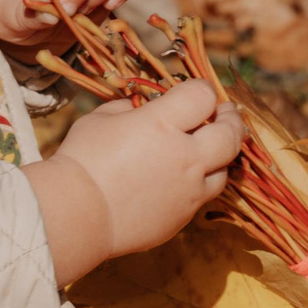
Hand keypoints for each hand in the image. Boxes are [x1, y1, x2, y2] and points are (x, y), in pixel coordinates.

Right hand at [22, 80, 242, 284]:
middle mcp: (185, 156)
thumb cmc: (81, 160)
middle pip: (229, 134)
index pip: (202, 96)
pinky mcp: (182, 217)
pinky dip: (199, 183)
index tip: (194, 93)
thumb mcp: (100, 119)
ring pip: (224, 170)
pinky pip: (201, 197)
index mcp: (163, 123)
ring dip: (220, 156)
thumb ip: (128, 109)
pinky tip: (183, 179)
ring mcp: (188, 190)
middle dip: (231, 120)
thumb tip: (142, 109)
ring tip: (210, 149)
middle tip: (226, 114)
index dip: (201, 90)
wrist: (75, 215)